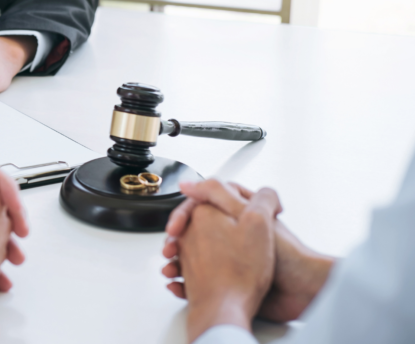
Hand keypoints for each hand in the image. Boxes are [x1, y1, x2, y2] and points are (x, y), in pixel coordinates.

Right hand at [162, 180, 334, 322]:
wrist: (304, 292)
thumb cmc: (287, 255)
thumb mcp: (250, 216)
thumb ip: (219, 194)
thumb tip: (189, 182)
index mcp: (239, 211)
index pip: (201, 205)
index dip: (184, 215)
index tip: (175, 228)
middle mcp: (234, 231)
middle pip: (194, 231)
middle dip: (177, 241)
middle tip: (170, 250)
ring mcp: (231, 256)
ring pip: (193, 256)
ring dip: (178, 263)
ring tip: (171, 272)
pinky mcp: (231, 278)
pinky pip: (201, 279)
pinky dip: (186, 283)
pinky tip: (180, 286)